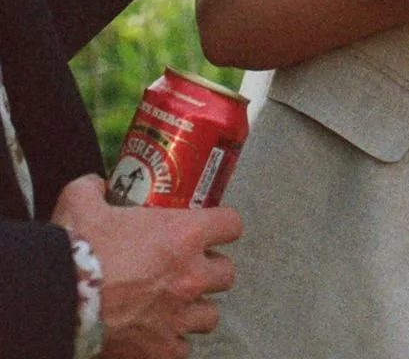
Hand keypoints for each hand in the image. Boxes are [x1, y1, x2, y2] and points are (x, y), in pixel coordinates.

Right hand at [54, 174, 241, 356]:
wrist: (58, 302)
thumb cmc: (78, 248)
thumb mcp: (82, 200)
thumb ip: (95, 188)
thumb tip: (97, 185)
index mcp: (184, 234)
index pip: (231, 225)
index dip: (222, 226)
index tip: (211, 229)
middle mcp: (191, 276)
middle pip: (227, 273)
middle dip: (211, 270)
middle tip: (189, 269)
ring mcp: (179, 317)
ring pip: (211, 314)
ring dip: (196, 308)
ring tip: (176, 304)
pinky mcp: (162, 351)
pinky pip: (183, 349)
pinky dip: (173, 343)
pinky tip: (158, 335)